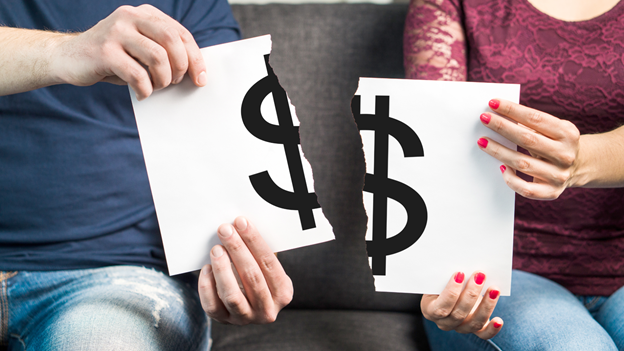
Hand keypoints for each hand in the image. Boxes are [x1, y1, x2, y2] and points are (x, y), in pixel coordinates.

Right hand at [51, 4, 205, 99]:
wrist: (68, 58)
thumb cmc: (113, 58)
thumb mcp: (140, 49)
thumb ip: (163, 51)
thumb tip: (195, 72)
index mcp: (144, 14)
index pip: (180, 33)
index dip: (195, 57)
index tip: (201, 78)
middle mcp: (130, 17)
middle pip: (172, 40)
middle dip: (181, 66)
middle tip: (175, 82)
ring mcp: (116, 32)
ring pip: (157, 57)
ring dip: (163, 79)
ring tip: (156, 86)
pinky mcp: (104, 51)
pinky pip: (137, 74)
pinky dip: (145, 89)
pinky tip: (141, 93)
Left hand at [198, 216, 292, 324]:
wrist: (248, 304)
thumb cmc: (258, 276)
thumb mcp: (266, 268)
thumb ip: (258, 252)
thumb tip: (240, 226)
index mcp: (283, 293)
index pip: (269, 263)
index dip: (254, 241)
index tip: (241, 222)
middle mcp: (267, 310)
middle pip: (252, 277)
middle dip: (237, 250)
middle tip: (225, 230)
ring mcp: (246, 318)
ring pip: (232, 295)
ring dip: (222, 269)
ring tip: (216, 249)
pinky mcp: (225, 321)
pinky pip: (212, 306)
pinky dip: (207, 286)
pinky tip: (206, 268)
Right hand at [421, 271, 502, 338]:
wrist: (449, 290)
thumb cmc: (442, 282)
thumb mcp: (438, 279)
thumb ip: (445, 276)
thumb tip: (461, 269)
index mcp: (430, 310)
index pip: (441, 307)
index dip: (451, 292)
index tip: (460, 274)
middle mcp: (445, 323)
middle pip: (459, 314)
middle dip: (471, 294)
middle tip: (480, 275)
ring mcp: (460, 328)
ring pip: (474, 322)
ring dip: (486, 305)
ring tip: (494, 289)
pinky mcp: (475, 329)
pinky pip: (484, 334)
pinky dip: (492, 328)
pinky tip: (499, 320)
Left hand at [478, 99, 580, 199]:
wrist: (580, 167)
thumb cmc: (556, 143)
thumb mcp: (552, 129)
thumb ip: (531, 123)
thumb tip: (498, 115)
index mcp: (568, 134)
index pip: (535, 119)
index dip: (512, 110)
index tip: (493, 103)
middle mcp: (565, 155)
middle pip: (527, 139)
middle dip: (502, 127)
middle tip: (483, 119)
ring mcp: (559, 175)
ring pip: (522, 163)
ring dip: (499, 151)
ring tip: (482, 141)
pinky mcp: (552, 192)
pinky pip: (525, 189)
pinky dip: (510, 179)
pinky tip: (501, 168)